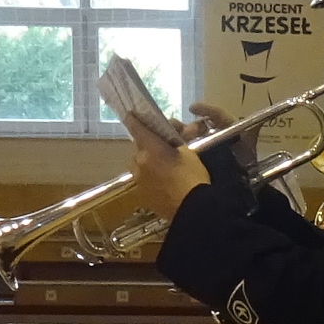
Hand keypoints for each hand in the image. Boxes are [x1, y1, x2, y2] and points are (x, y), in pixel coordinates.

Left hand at [120, 97, 209, 223]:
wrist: (192, 209)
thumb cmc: (193, 177)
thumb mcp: (189, 153)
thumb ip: (174, 144)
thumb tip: (169, 140)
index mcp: (150, 148)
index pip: (136, 127)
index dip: (134, 119)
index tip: (130, 114)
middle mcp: (139, 161)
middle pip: (139, 147)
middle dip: (148, 146)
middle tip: (162, 148)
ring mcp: (139, 179)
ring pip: (139, 164)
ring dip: (147, 162)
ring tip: (163, 167)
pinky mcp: (141, 194)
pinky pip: (143, 179)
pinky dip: (150, 177)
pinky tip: (163, 182)